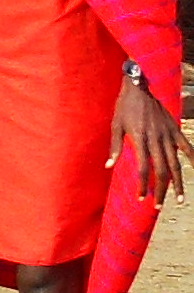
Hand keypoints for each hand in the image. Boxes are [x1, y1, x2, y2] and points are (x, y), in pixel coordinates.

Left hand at [114, 75, 183, 204]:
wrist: (139, 87)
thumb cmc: (124, 107)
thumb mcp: (115, 125)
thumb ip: (114, 147)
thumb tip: (108, 166)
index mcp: (140, 140)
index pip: (143, 169)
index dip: (143, 186)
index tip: (142, 199)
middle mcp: (156, 140)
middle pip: (161, 171)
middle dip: (160, 191)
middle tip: (158, 206)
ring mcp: (168, 135)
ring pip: (175, 164)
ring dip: (177, 183)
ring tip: (180, 199)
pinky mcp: (175, 129)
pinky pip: (187, 146)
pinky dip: (192, 158)